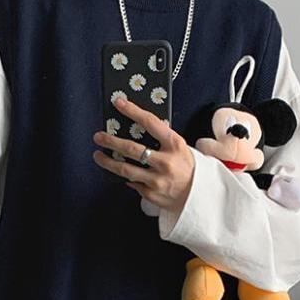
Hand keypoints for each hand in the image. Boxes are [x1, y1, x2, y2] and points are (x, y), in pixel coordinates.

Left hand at [93, 99, 194, 219]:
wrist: (201, 196)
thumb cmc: (189, 168)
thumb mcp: (182, 149)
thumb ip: (163, 139)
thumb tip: (138, 127)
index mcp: (175, 145)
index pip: (150, 122)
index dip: (132, 111)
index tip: (119, 103)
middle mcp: (165, 162)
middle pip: (131, 148)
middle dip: (111, 141)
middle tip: (99, 136)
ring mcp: (157, 179)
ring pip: (125, 169)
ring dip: (108, 162)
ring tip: (98, 155)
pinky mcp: (151, 193)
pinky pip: (132, 183)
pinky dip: (127, 177)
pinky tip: (121, 173)